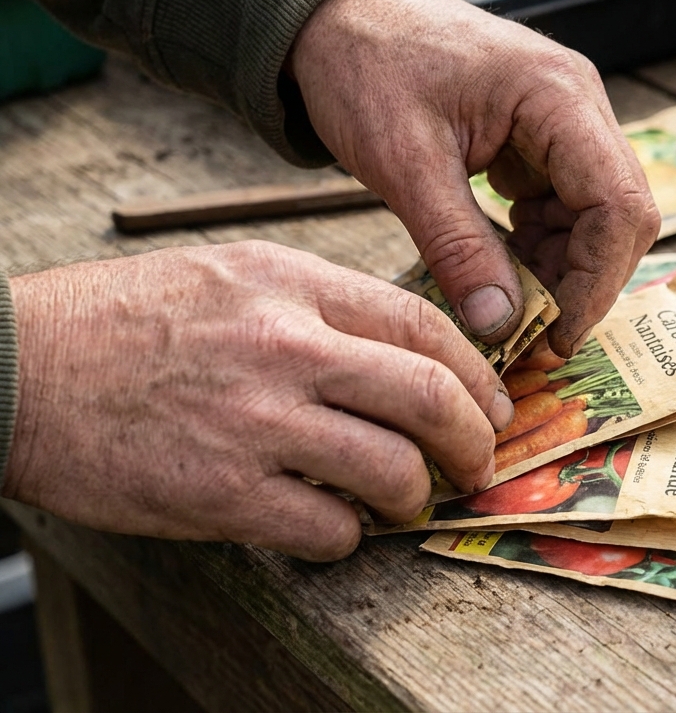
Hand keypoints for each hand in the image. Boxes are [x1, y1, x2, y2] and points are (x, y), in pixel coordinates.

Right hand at [3, 241, 513, 560]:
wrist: (13, 370)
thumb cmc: (122, 322)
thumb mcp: (229, 274)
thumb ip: (318, 304)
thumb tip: (404, 351)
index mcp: (290, 283)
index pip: (424, 324)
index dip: (476, 372)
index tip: (492, 404)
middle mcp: (283, 346)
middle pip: (429, 396)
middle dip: (474, 441)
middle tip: (478, 464)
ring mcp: (255, 421)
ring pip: (393, 469)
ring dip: (417, 496)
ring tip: (407, 500)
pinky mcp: (222, 493)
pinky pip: (330, 529)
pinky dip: (350, 536)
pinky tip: (335, 525)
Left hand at [288, 0, 659, 357]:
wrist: (339, 17)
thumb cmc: (367, 65)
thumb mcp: (404, 163)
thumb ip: (456, 246)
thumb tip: (500, 325)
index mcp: (558, 96)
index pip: (618, 205)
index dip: (597, 281)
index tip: (556, 336)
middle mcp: (578, 107)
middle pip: (620, 215)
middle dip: (583, 282)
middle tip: (534, 336)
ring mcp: (565, 124)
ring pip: (596, 219)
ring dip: (559, 270)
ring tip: (504, 305)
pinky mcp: (542, 142)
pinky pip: (563, 210)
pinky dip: (538, 250)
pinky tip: (496, 268)